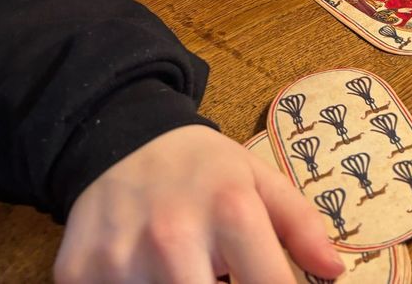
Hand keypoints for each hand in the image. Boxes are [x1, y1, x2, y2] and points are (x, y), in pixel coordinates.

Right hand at [54, 125, 342, 283]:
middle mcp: (174, 236)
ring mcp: (120, 260)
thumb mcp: (259, 180)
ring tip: (191, 267)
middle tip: (224, 274)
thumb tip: (334, 271)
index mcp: (230, 209)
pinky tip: (147, 274)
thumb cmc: (202, 170)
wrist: (120, 141)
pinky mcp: (77, 276)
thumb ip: (301, 225)